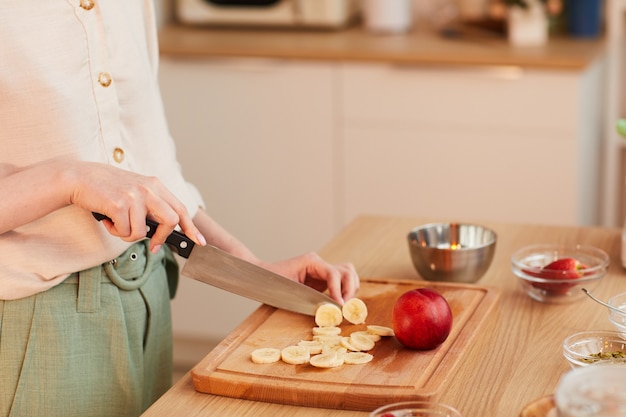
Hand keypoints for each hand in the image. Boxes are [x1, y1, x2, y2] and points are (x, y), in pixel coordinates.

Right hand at [69, 162, 205, 252]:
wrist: (79, 177)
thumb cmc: (106, 188)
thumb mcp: (135, 191)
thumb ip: (151, 205)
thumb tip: (162, 231)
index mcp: (155, 185)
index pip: (180, 208)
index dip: (191, 227)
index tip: (199, 241)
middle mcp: (148, 189)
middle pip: (171, 220)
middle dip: (163, 238)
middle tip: (153, 246)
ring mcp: (134, 196)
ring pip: (142, 232)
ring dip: (128, 235)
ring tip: (117, 224)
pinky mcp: (119, 204)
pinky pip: (124, 231)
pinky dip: (115, 231)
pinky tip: (108, 220)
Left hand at [259, 252, 359, 304]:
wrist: (258, 277)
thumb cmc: (269, 282)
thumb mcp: (288, 290)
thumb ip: (309, 298)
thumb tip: (328, 309)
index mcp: (311, 261)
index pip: (334, 273)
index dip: (339, 290)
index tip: (340, 306)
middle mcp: (319, 264)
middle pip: (346, 271)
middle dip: (349, 289)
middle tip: (345, 307)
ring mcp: (322, 270)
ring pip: (348, 273)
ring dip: (350, 289)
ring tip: (345, 306)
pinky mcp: (322, 279)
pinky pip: (341, 281)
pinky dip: (345, 291)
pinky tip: (340, 304)